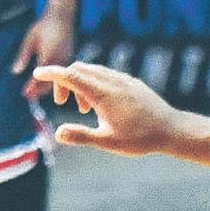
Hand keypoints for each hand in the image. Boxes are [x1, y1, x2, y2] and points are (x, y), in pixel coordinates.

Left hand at [13, 11, 76, 94]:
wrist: (61, 17)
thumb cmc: (43, 26)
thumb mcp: (30, 40)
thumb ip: (23, 56)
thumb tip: (15, 71)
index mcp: (49, 56)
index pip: (39, 77)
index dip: (32, 87)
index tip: (25, 94)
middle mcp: (60, 61)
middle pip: (51, 83)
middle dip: (41, 91)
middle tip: (31, 97)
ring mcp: (67, 61)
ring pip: (60, 81)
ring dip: (52, 89)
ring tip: (43, 95)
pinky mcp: (70, 60)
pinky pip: (65, 75)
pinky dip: (58, 82)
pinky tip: (53, 86)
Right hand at [34, 62, 180, 156]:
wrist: (172, 130)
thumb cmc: (141, 138)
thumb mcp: (108, 141)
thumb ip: (82, 136)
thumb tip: (58, 134)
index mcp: (102, 93)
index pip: (70, 75)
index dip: (51, 73)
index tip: (37, 73)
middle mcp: (111, 81)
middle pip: (79, 68)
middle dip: (65, 80)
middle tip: (64, 103)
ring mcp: (123, 80)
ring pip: (94, 70)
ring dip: (81, 83)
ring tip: (84, 108)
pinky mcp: (132, 83)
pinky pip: (107, 74)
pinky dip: (96, 82)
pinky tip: (100, 102)